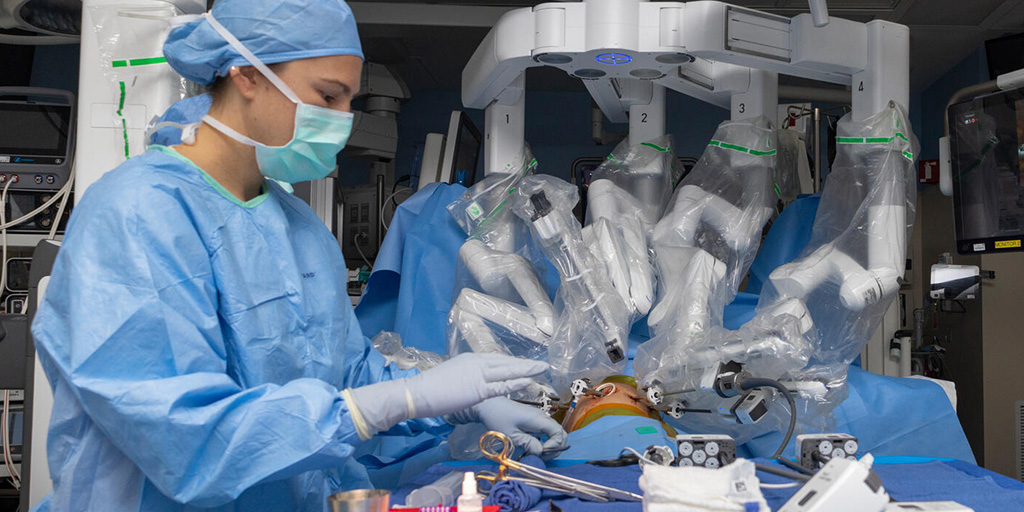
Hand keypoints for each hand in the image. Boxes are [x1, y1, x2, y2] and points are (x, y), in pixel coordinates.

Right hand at [344, 353, 547, 438]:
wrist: (417, 392)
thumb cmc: (430, 387)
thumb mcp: (452, 374)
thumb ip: (466, 376)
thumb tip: (472, 382)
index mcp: (470, 358)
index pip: (498, 359)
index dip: (514, 362)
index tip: (526, 363)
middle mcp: (476, 363)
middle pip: (506, 362)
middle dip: (525, 364)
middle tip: (542, 364)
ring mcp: (478, 375)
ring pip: (508, 371)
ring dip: (527, 370)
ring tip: (542, 369)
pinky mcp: (477, 390)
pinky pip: (501, 386)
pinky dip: (516, 383)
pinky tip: (528, 381)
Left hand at [449, 397, 567, 457]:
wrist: (489, 405)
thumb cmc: (498, 418)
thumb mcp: (512, 435)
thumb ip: (529, 444)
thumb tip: (541, 453)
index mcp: (538, 420)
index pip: (559, 433)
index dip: (555, 446)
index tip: (542, 453)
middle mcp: (542, 417)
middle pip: (560, 433)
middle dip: (556, 448)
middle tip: (541, 457)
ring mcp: (539, 418)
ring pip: (554, 433)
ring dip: (551, 445)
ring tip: (537, 454)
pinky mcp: (534, 420)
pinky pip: (547, 431)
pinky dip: (546, 441)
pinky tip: (534, 447)